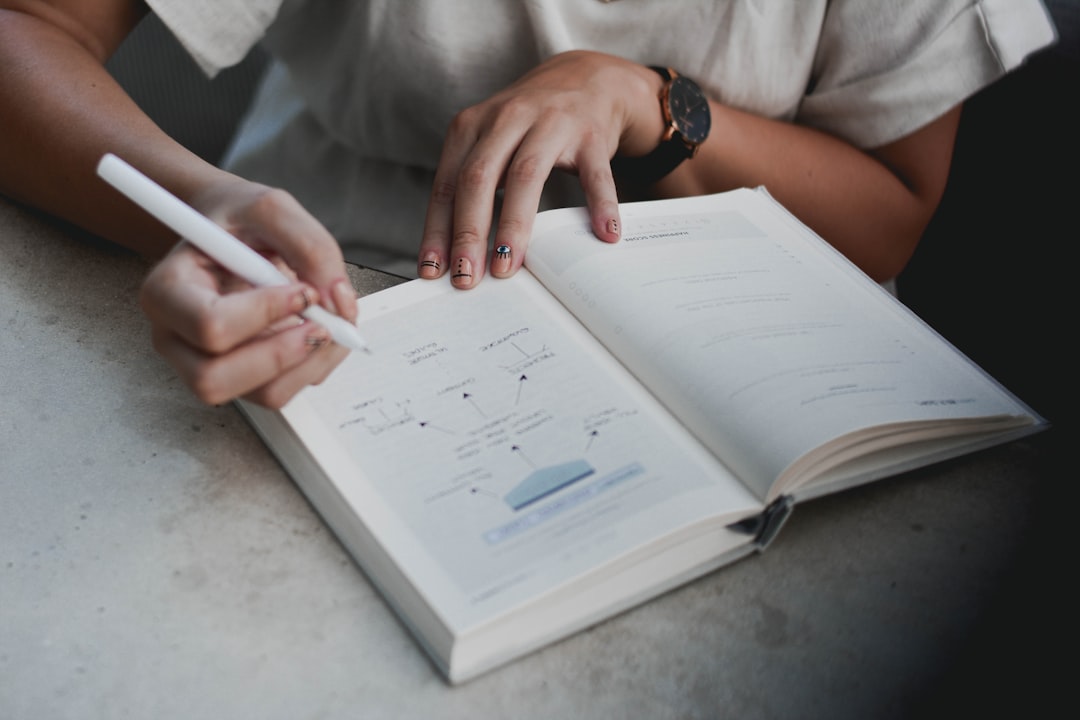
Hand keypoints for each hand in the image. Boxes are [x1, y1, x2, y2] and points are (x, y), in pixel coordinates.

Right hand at [140, 179, 358, 407]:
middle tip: (323, 325)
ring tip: (330, 326)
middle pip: (215, 379)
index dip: (264, 314)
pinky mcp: (242, 376)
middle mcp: (176, 337)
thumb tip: (338, 300)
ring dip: (307, 365)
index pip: (209, 325)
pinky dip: (313, 367)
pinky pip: (280, 391)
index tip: (303, 291)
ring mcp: (206, 363)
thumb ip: (309, 245)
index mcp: (168, 290)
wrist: (231, 232)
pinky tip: (321, 334)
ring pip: (258, 394)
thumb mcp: (270, 208)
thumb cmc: (238, 220)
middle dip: (283, 356)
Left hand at [417, 50, 663, 287]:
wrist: (585, 79)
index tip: (432, 270)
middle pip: (479, 178)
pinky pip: (594, 174)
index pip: (447, 184)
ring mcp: (551, 124)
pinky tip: (603, 235)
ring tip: (508, 266)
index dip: (438, 229)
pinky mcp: (591, 135)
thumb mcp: (490, 144)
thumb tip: (451, 254)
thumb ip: (469, 187)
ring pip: (526, 176)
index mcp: (472, 126)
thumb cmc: (527, 126)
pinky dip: (600, 205)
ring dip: (514, 225)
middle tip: (466, 276)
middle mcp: (507, 119)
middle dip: (469, 232)